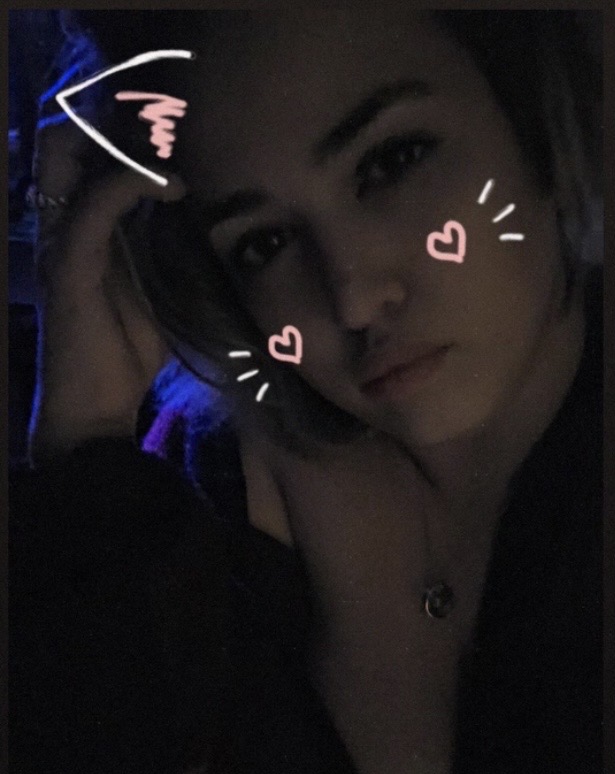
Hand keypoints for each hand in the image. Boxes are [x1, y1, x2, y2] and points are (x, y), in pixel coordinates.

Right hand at [28, 115, 185, 461]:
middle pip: (64, 134)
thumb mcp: (158, 289)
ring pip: (67, 151)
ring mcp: (57, 239)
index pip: (83, 147)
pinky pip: (93, 205)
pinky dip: (132, 183)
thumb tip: (209, 216)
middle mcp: (59, 221)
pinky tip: (173, 186)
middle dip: (113, 113)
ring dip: (121, 137)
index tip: (173, 110)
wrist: (96, 412)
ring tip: (171, 142)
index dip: (120, 119)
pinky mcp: (67, 265)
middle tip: (169, 115)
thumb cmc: (127, 357)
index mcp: (79, 225)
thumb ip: (168, 249)